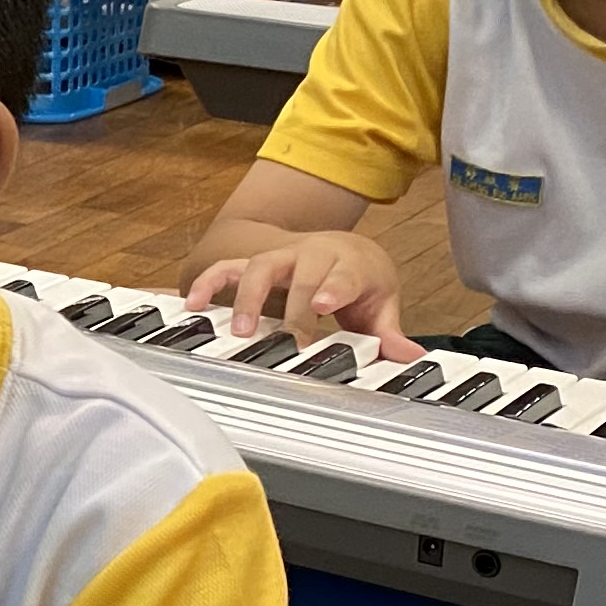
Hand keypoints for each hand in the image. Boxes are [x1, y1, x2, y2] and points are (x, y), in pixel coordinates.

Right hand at [185, 231, 415, 351]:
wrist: (343, 246)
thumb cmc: (361, 280)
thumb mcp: (382, 303)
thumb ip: (390, 334)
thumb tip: (412, 358)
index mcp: (350, 264)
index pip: (343, 274)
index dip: (333, 288)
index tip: (323, 306)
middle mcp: (314, 255)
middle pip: (301, 275)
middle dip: (293, 308)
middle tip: (286, 342)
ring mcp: (282, 257)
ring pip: (261, 267)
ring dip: (249, 298)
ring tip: (240, 331)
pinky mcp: (256, 263)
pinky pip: (228, 268)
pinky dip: (209, 282)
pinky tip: (192, 304)